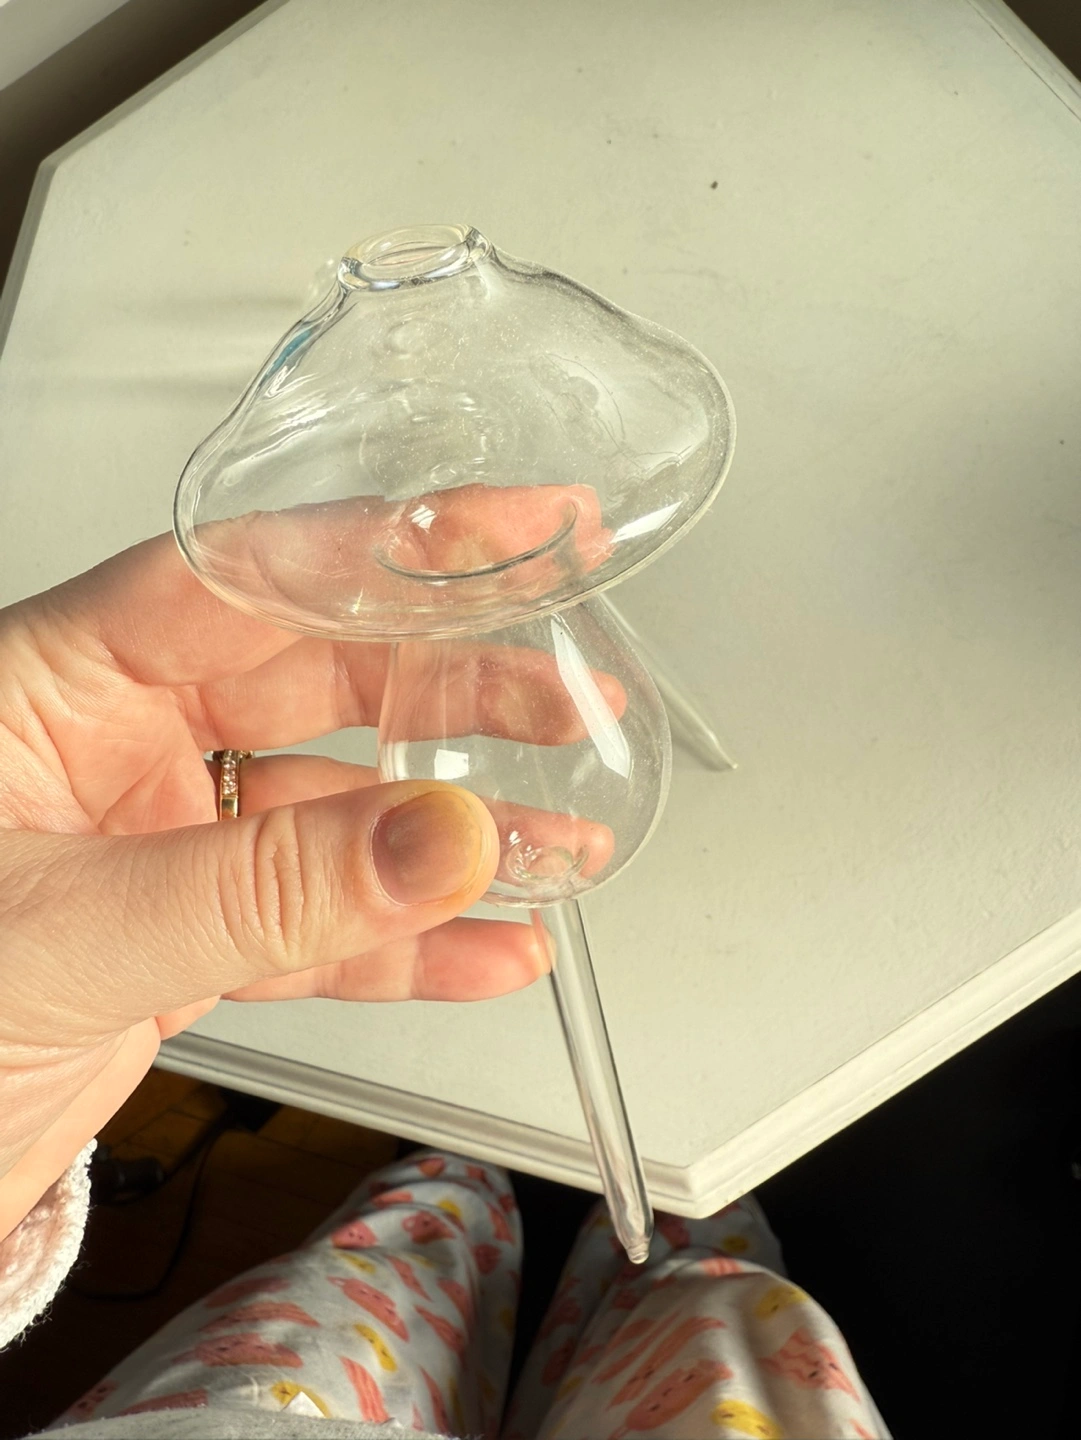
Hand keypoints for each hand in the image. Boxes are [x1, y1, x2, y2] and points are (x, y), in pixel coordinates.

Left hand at [0, 533, 554, 1239]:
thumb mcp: (65, 934)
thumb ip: (262, 890)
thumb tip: (440, 841)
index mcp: (53, 682)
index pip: (244, 576)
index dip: (387, 545)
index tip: (510, 528)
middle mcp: (113, 744)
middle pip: (319, 680)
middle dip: (456, 694)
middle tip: (569, 696)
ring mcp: (158, 839)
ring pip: (335, 811)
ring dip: (453, 836)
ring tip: (561, 844)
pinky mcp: (187, 934)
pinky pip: (320, 926)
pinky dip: (408, 943)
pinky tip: (489, 946)